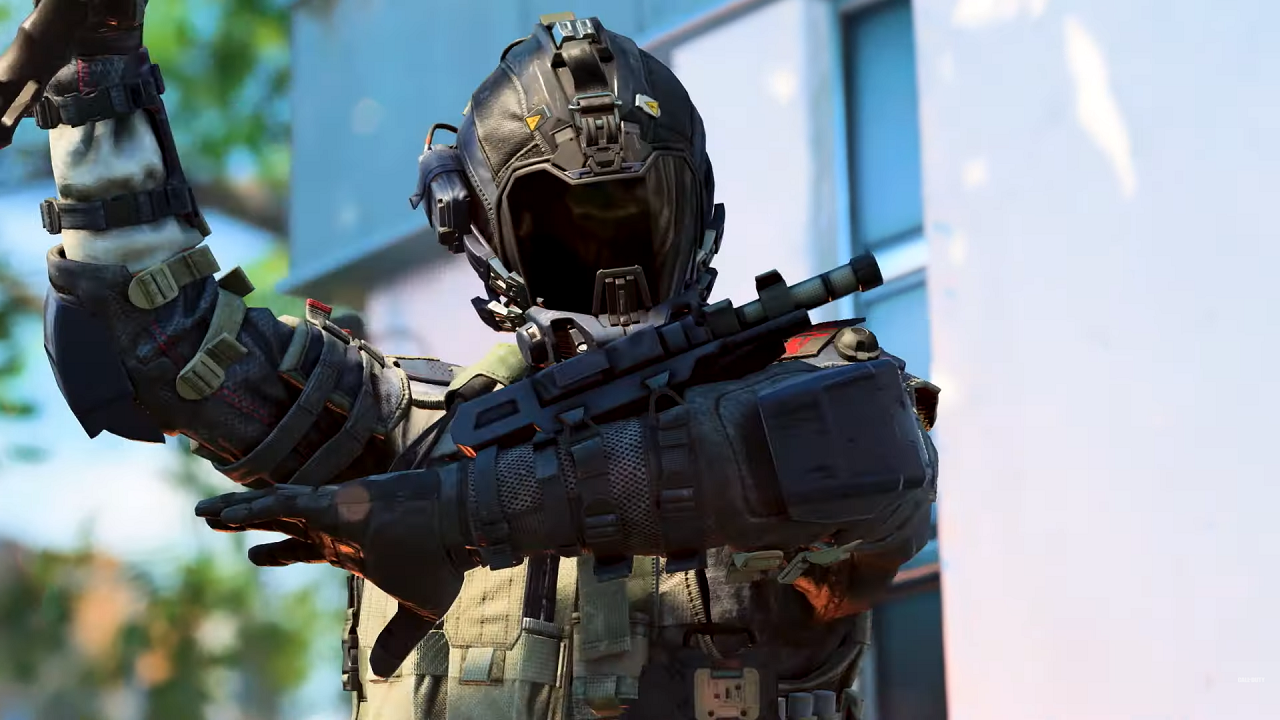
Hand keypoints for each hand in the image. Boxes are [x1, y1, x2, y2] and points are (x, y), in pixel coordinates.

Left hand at [194, 470, 475, 619]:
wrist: (458, 527)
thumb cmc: (443, 560)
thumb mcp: (419, 609)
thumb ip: (395, 639)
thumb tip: (377, 675)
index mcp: (353, 545)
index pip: (307, 546)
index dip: (279, 550)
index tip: (253, 555)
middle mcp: (338, 523)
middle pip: (281, 520)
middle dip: (248, 520)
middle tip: (213, 521)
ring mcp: (334, 510)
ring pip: (274, 507)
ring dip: (238, 510)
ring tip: (203, 513)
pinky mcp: (334, 502)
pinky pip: (285, 504)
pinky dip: (256, 508)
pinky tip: (229, 514)